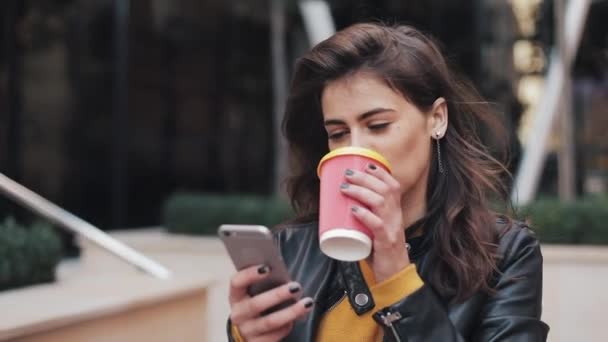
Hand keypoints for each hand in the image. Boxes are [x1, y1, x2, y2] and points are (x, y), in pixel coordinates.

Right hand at [229, 264, 313, 341]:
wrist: (248, 330)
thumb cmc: (257, 302)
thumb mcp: (255, 292)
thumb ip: (265, 283)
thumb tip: (283, 273)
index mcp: (235, 296)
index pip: (237, 283)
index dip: (250, 274)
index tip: (267, 268)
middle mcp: (238, 314)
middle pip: (256, 304)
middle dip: (277, 295)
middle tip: (296, 287)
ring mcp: (247, 331)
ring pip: (269, 322)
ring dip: (291, 312)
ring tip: (307, 303)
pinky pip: (274, 336)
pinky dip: (287, 326)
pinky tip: (298, 318)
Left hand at [341, 163, 410, 281]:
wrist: (394, 276)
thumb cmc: (382, 253)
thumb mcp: (377, 230)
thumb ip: (366, 218)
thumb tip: (342, 206)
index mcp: (395, 213)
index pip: (393, 186)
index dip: (381, 173)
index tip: (366, 165)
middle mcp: (396, 218)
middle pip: (384, 190)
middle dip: (365, 178)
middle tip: (347, 174)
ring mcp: (392, 229)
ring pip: (380, 203)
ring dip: (361, 192)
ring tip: (345, 188)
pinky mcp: (386, 242)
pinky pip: (377, 225)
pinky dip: (365, 215)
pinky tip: (354, 210)